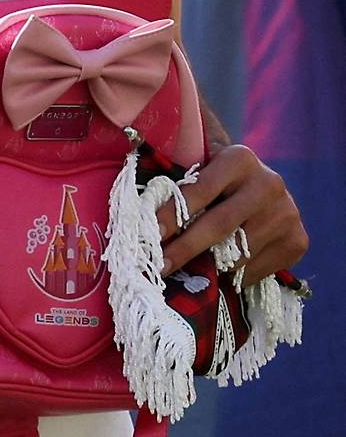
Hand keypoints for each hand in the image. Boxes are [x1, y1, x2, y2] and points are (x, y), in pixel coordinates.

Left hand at [156, 144, 308, 286]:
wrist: (265, 193)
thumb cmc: (220, 186)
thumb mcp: (204, 172)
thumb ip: (179, 183)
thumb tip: (138, 212)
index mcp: (239, 159)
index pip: (200, 189)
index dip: (173, 214)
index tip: (151, 235)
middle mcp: (268, 183)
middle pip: (219, 225)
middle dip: (184, 249)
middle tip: (158, 267)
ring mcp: (287, 213)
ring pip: (236, 254)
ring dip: (207, 268)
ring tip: (186, 274)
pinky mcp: (297, 241)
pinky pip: (253, 271)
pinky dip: (231, 278)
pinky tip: (219, 274)